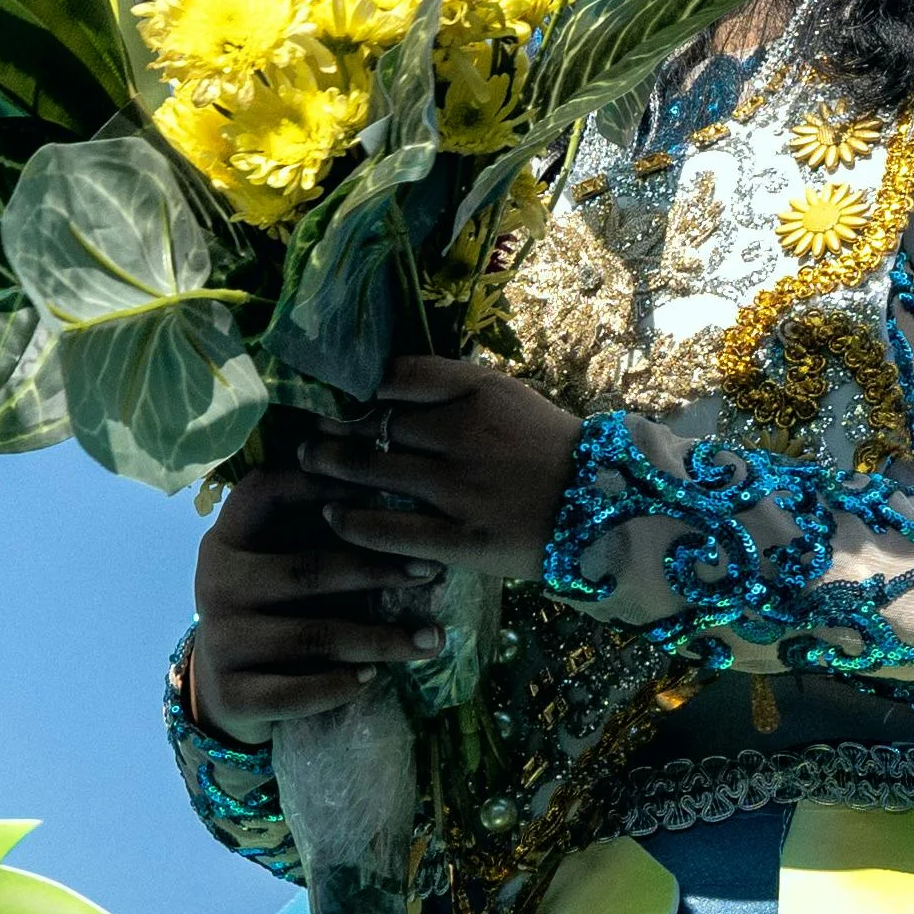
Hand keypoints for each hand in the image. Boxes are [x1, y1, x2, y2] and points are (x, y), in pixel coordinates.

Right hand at [189, 445, 444, 736]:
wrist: (233, 686)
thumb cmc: (282, 606)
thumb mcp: (289, 556)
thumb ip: (328, 527)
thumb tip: (410, 489)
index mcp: (230, 536)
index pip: (269, 491)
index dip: (326, 482)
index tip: (390, 483)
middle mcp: (216, 582)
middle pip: (305, 570)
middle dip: (375, 569)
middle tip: (433, 569)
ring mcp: (220, 640)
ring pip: (310, 637)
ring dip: (378, 640)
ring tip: (431, 639)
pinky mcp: (231, 694)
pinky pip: (293, 693)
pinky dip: (337, 686)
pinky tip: (373, 678)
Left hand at [282, 357, 582, 584]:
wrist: (604, 509)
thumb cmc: (552, 449)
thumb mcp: (510, 398)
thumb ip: (453, 388)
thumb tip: (388, 382)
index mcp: (479, 391)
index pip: (397, 374)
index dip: (357, 382)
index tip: (338, 391)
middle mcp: (464, 434)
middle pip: (373, 423)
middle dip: (331, 428)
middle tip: (309, 433)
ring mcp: (458, 489)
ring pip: (370, 471)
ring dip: (329, 467)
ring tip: (310, 464)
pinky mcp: (458, 539)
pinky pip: (386, 529)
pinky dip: (351, 522)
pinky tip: (333, 516)